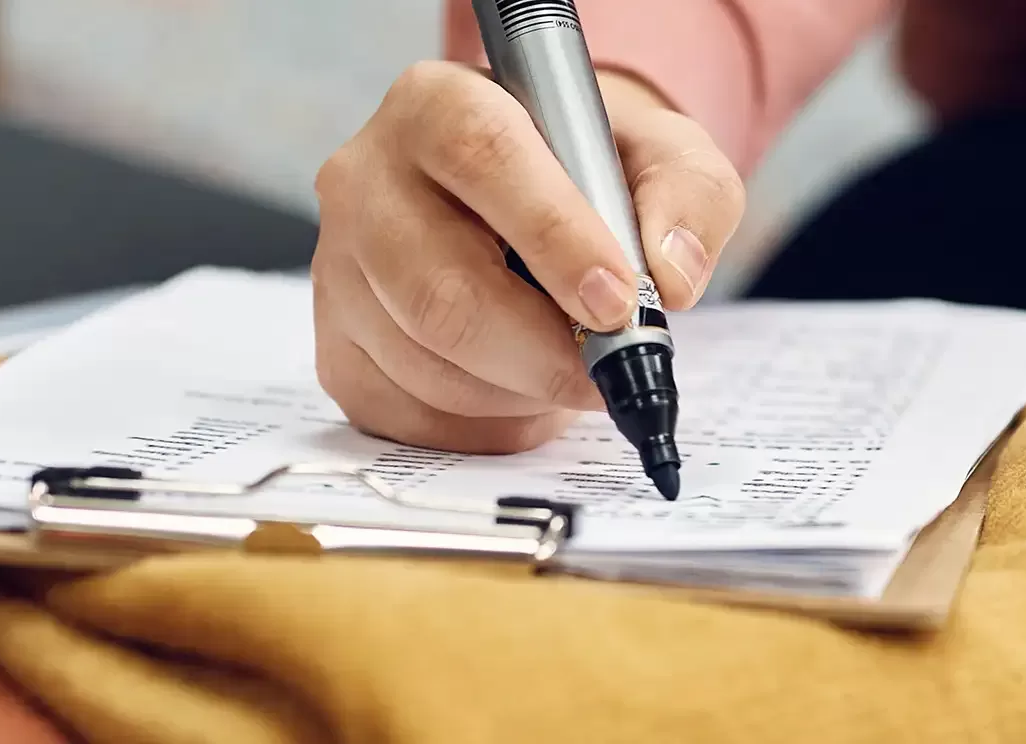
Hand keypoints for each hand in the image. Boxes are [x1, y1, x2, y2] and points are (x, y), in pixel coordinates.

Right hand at [310, 61, 742, 453]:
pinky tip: (522, 391)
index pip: (484, 158)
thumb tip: (670, 277)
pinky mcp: (337, 346)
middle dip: (541, 353)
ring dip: (520, 392)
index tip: (618, 302)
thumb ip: (688, 196)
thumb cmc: (591, 174)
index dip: (554, 236)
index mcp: (438, 104)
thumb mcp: (663, 156)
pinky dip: (486, 425)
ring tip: (569, 370)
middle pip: (440, 288)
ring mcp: (339, 268)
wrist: (534, 202)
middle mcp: (366, 179)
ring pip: (426, 361)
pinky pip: (409, 413)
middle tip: (609, 374)